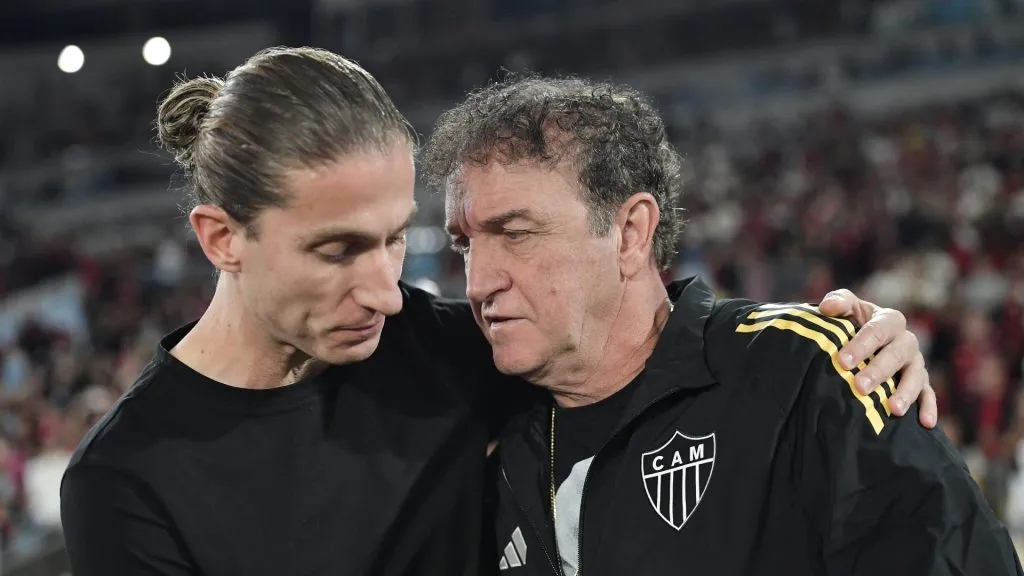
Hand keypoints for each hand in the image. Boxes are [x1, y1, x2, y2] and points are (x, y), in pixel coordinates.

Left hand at [817, 289, 936, 428]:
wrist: (865, 340)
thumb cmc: (853, 323)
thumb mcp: (847, 309)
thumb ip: (839, 302)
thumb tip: (828, 306)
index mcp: (889, 320)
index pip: (877, 330)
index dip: (861, 345)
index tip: (842, 361)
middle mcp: (906, 341)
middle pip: (896, 355)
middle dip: (878, 371)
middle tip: (859, 387)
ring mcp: (915, 363)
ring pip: (915, 376)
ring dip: (905, 392)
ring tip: (892, 409)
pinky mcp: (921, 382)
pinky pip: (929, 394)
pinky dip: (929, 407)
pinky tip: (926, 423)